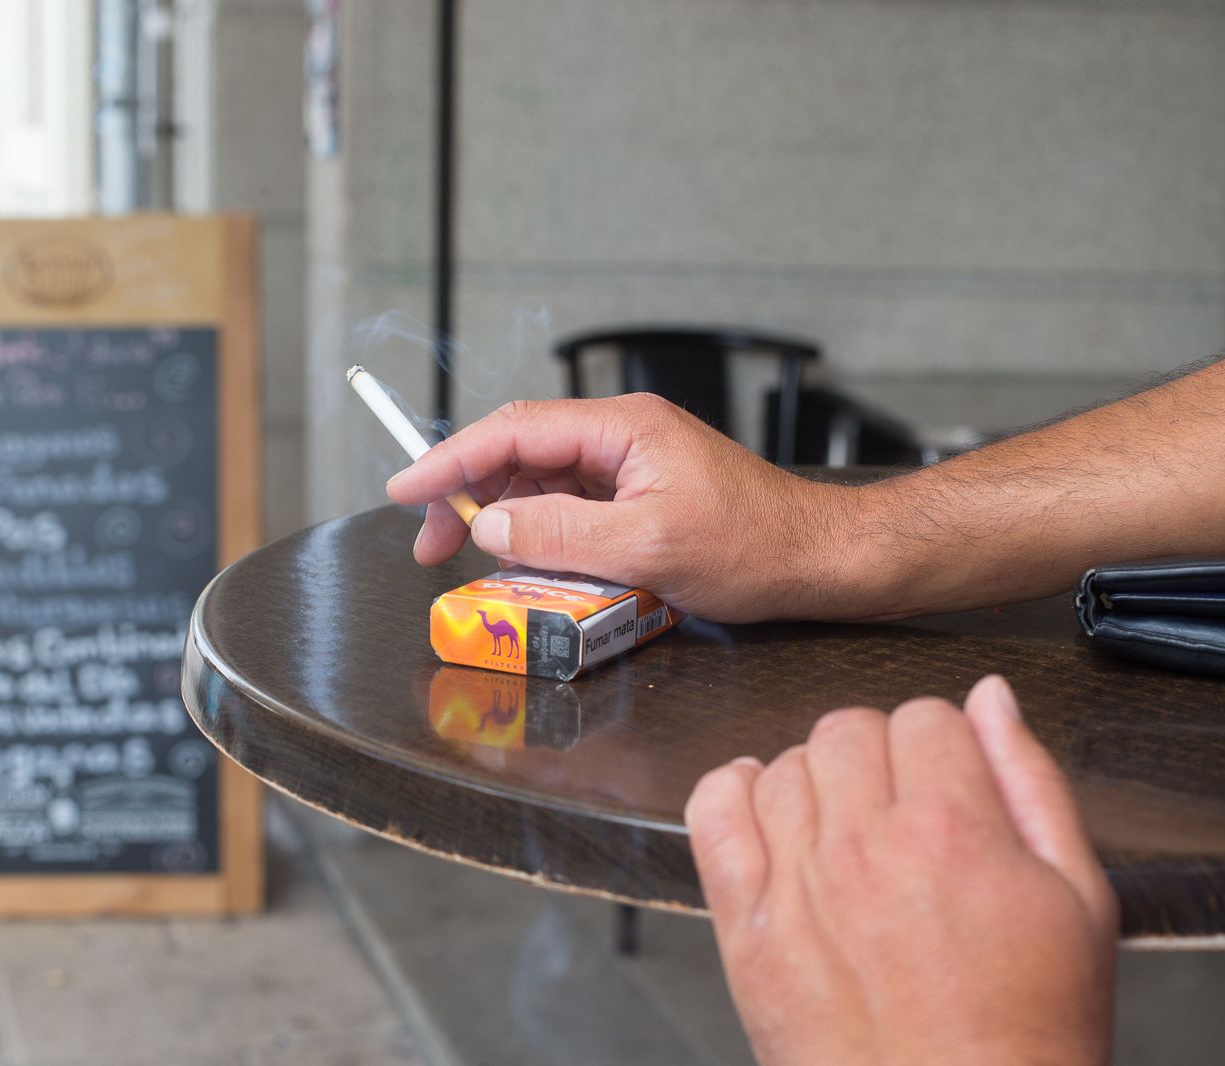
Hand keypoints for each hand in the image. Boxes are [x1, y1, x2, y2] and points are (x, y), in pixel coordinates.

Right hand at [385, 394, 875, 621]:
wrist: (819, 560)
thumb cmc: (754, 547)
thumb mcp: (649, 548)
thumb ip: (563, 534)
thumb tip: (493, 526)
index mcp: (622, 428)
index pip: (513, 431)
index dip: (450, 460)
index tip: (405, 490)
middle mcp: (621, 436)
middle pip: (518, 453)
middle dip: (469, 496)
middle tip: (435, 548)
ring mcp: (631, 465)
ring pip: (541, 483)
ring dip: (504, 521)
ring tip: (479, 566)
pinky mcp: (640, 496)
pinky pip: (572, 508)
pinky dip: (541, 535)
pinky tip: (531, 567)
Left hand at [685, 676, 1117, 1065]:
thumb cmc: (1028, 1029)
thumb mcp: (1080, 901)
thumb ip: (1032, 781)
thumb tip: (992, 696)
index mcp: (951, 828)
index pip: (926, 716)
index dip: (946, 746)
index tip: (953, 783)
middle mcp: (862, 843)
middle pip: (848, 729)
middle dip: (882, 755)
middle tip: (907, 811)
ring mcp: (794, 882)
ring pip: (784, 764)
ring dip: (817, 780)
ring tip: (850, 830)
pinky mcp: (744, 925)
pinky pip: (713, 813)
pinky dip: (732, 793)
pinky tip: (766, 809)